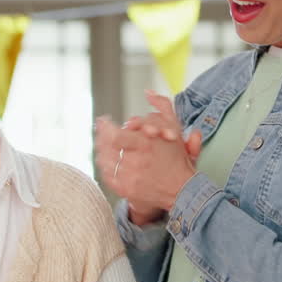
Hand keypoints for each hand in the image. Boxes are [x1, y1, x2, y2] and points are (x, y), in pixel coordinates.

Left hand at [96, 93, 198, 216]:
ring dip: (101, 150)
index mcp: (146, 146)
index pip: (115, 136)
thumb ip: (163, 107)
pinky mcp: (124, 189)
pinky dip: (104, 166)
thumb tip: (148, 91)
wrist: (182, 190)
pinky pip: (106, 175)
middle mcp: (135, 162)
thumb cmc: (177, 159)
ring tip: (101, 144)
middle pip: (106, 147)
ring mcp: (128, 177)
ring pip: (104, 160)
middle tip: (99, 131)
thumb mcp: (174, 128)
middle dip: (100, 136)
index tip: (103, 120)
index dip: (105, 127)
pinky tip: (106, 160)